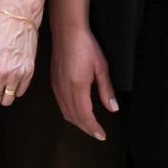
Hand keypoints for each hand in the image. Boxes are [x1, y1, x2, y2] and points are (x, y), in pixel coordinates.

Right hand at [50, 22, 116, 139]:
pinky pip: (61, 104)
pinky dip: (70, 113)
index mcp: (77, 86)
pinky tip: (77, 112)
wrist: (67, 31)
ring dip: (77, 122)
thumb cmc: (86, 45)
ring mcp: (57, 86)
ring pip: (66, 112)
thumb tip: (112, 108)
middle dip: (86, 128)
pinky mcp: (54, 82)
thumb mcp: (101, 67)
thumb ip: (106, 89)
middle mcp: (64, 89)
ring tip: (89, 126)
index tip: (102, 135)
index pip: (84, 115)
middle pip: (74, 117)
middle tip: (97, 134)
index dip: (93, 128)